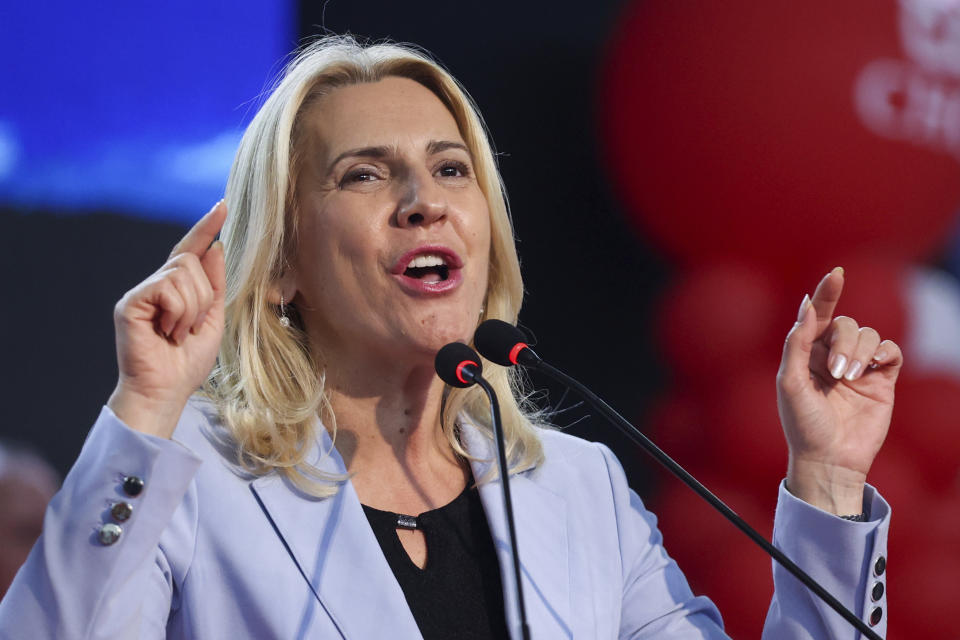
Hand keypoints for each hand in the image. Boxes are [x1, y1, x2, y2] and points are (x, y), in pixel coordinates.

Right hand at [107, 201, 226, 437]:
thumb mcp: (213, 319)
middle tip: (193, 327)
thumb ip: (215, 284)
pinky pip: (168, 288)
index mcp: (176, 289)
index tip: (222, 205)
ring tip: (179, 333)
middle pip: (191, 260)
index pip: (191, 250)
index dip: (206, 228)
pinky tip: (167, 332)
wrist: (166, 390)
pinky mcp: (131, 302)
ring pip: (182, 273)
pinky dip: (179, 312)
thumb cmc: (187, 362)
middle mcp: (156, 285)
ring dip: (193, 308)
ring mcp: (142, 292)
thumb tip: (216, 247)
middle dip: (204, 295)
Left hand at [777, 267, 902, 514]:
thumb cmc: (802, 424)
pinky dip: (884, 353)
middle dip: (843, 341)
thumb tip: (808, 306)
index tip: (837, 274)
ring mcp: (858, 367)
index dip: (827, 293)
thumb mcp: (790, 382)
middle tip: (837, 372)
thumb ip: (797, 343)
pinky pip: (890, 350)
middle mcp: (832, 356)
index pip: (818, 315)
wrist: (830, 459)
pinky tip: (874, 368)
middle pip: (847, 324)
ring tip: (850, 377)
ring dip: (860, 350)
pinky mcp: (881, 380)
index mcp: (806, 353)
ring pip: (869, 334)